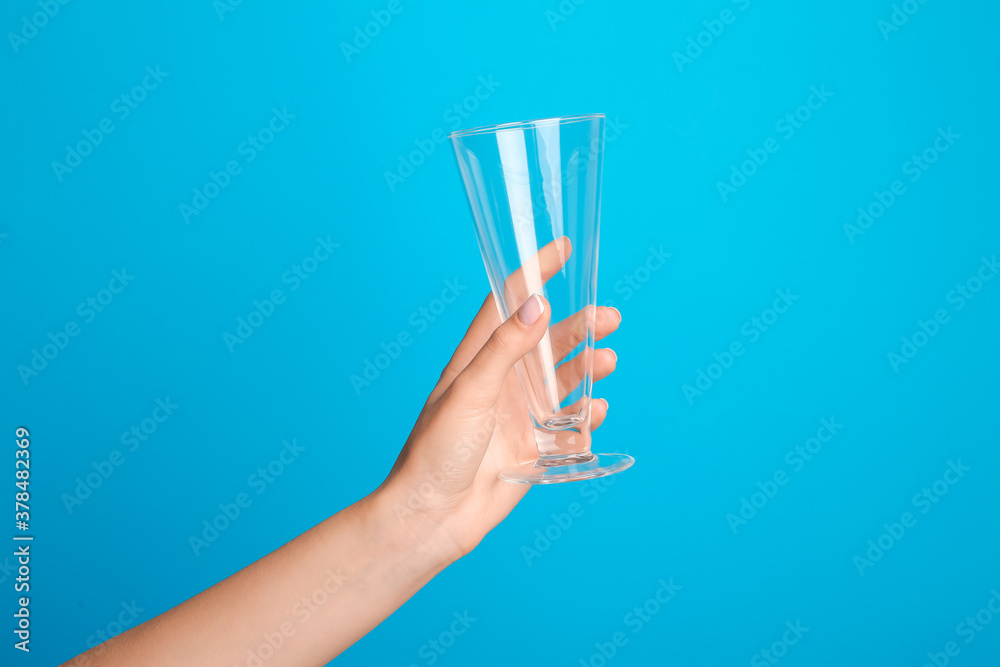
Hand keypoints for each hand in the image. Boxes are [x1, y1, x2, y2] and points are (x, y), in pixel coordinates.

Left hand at [377, 237, 621, 560]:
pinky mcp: (531, 448)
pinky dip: (584, 421)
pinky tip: (592, 416)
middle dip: (579, 328)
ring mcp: (517, 415)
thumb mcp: (470, 391)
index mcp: (477, 358)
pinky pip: (568, 428)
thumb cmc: (437, 450)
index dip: (535, 272)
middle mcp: (500, 381)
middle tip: (610, 319)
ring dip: (587, 370)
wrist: (433, 517)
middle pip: (547, 342)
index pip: (508, 301)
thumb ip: (506, 349)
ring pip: (563, 382)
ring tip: (608, 363)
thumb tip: (538, 304)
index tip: (563, 248)